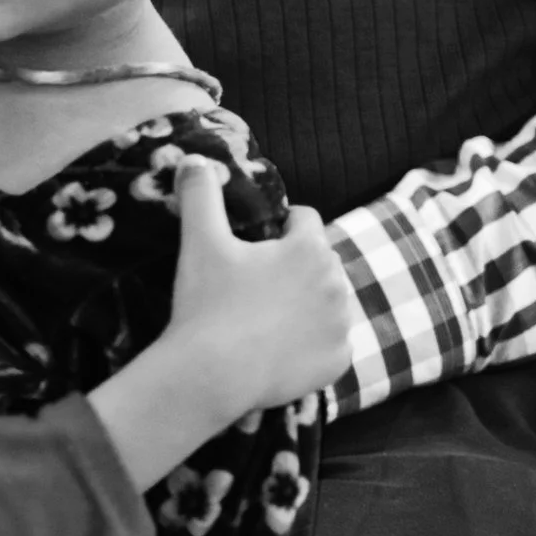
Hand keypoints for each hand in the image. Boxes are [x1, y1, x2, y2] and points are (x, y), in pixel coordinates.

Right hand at [167, 158, 353, 416]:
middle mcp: (337, 284)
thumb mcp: (199, 240)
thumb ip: (200, 193)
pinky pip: (330, 345)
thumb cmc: (208, 302)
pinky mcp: (339, 363)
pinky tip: (279, 350)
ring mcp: (342, 327)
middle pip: (319, 262)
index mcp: (311, 249)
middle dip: (294, 267)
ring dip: (306, 305)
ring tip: (265, 319)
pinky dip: (311, 345)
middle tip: (253, 286)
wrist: (211, 375)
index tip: (253, 248)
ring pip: (327, 303)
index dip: (278, 228)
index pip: (305, 220)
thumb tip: (193, 159)